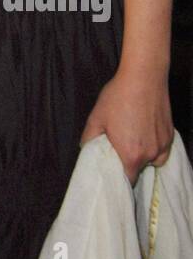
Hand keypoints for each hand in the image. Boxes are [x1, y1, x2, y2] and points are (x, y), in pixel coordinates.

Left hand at [80, 67, 173, 183]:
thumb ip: (89, 139)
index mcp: (131, 155)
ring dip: (142, 156)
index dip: (119, 180)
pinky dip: (154, 147)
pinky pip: (161, 150)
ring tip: (132, 139)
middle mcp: (150, 154)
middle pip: (139, 170)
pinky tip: (144, 134)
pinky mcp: (171, 135)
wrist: (143, 77)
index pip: (127, 181)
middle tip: (119, 149)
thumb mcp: (96, 118)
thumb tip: (87, 150)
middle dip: (129, 164)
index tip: (113, 174)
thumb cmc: (118, 97)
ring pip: (152, 160)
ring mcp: (163, 145)